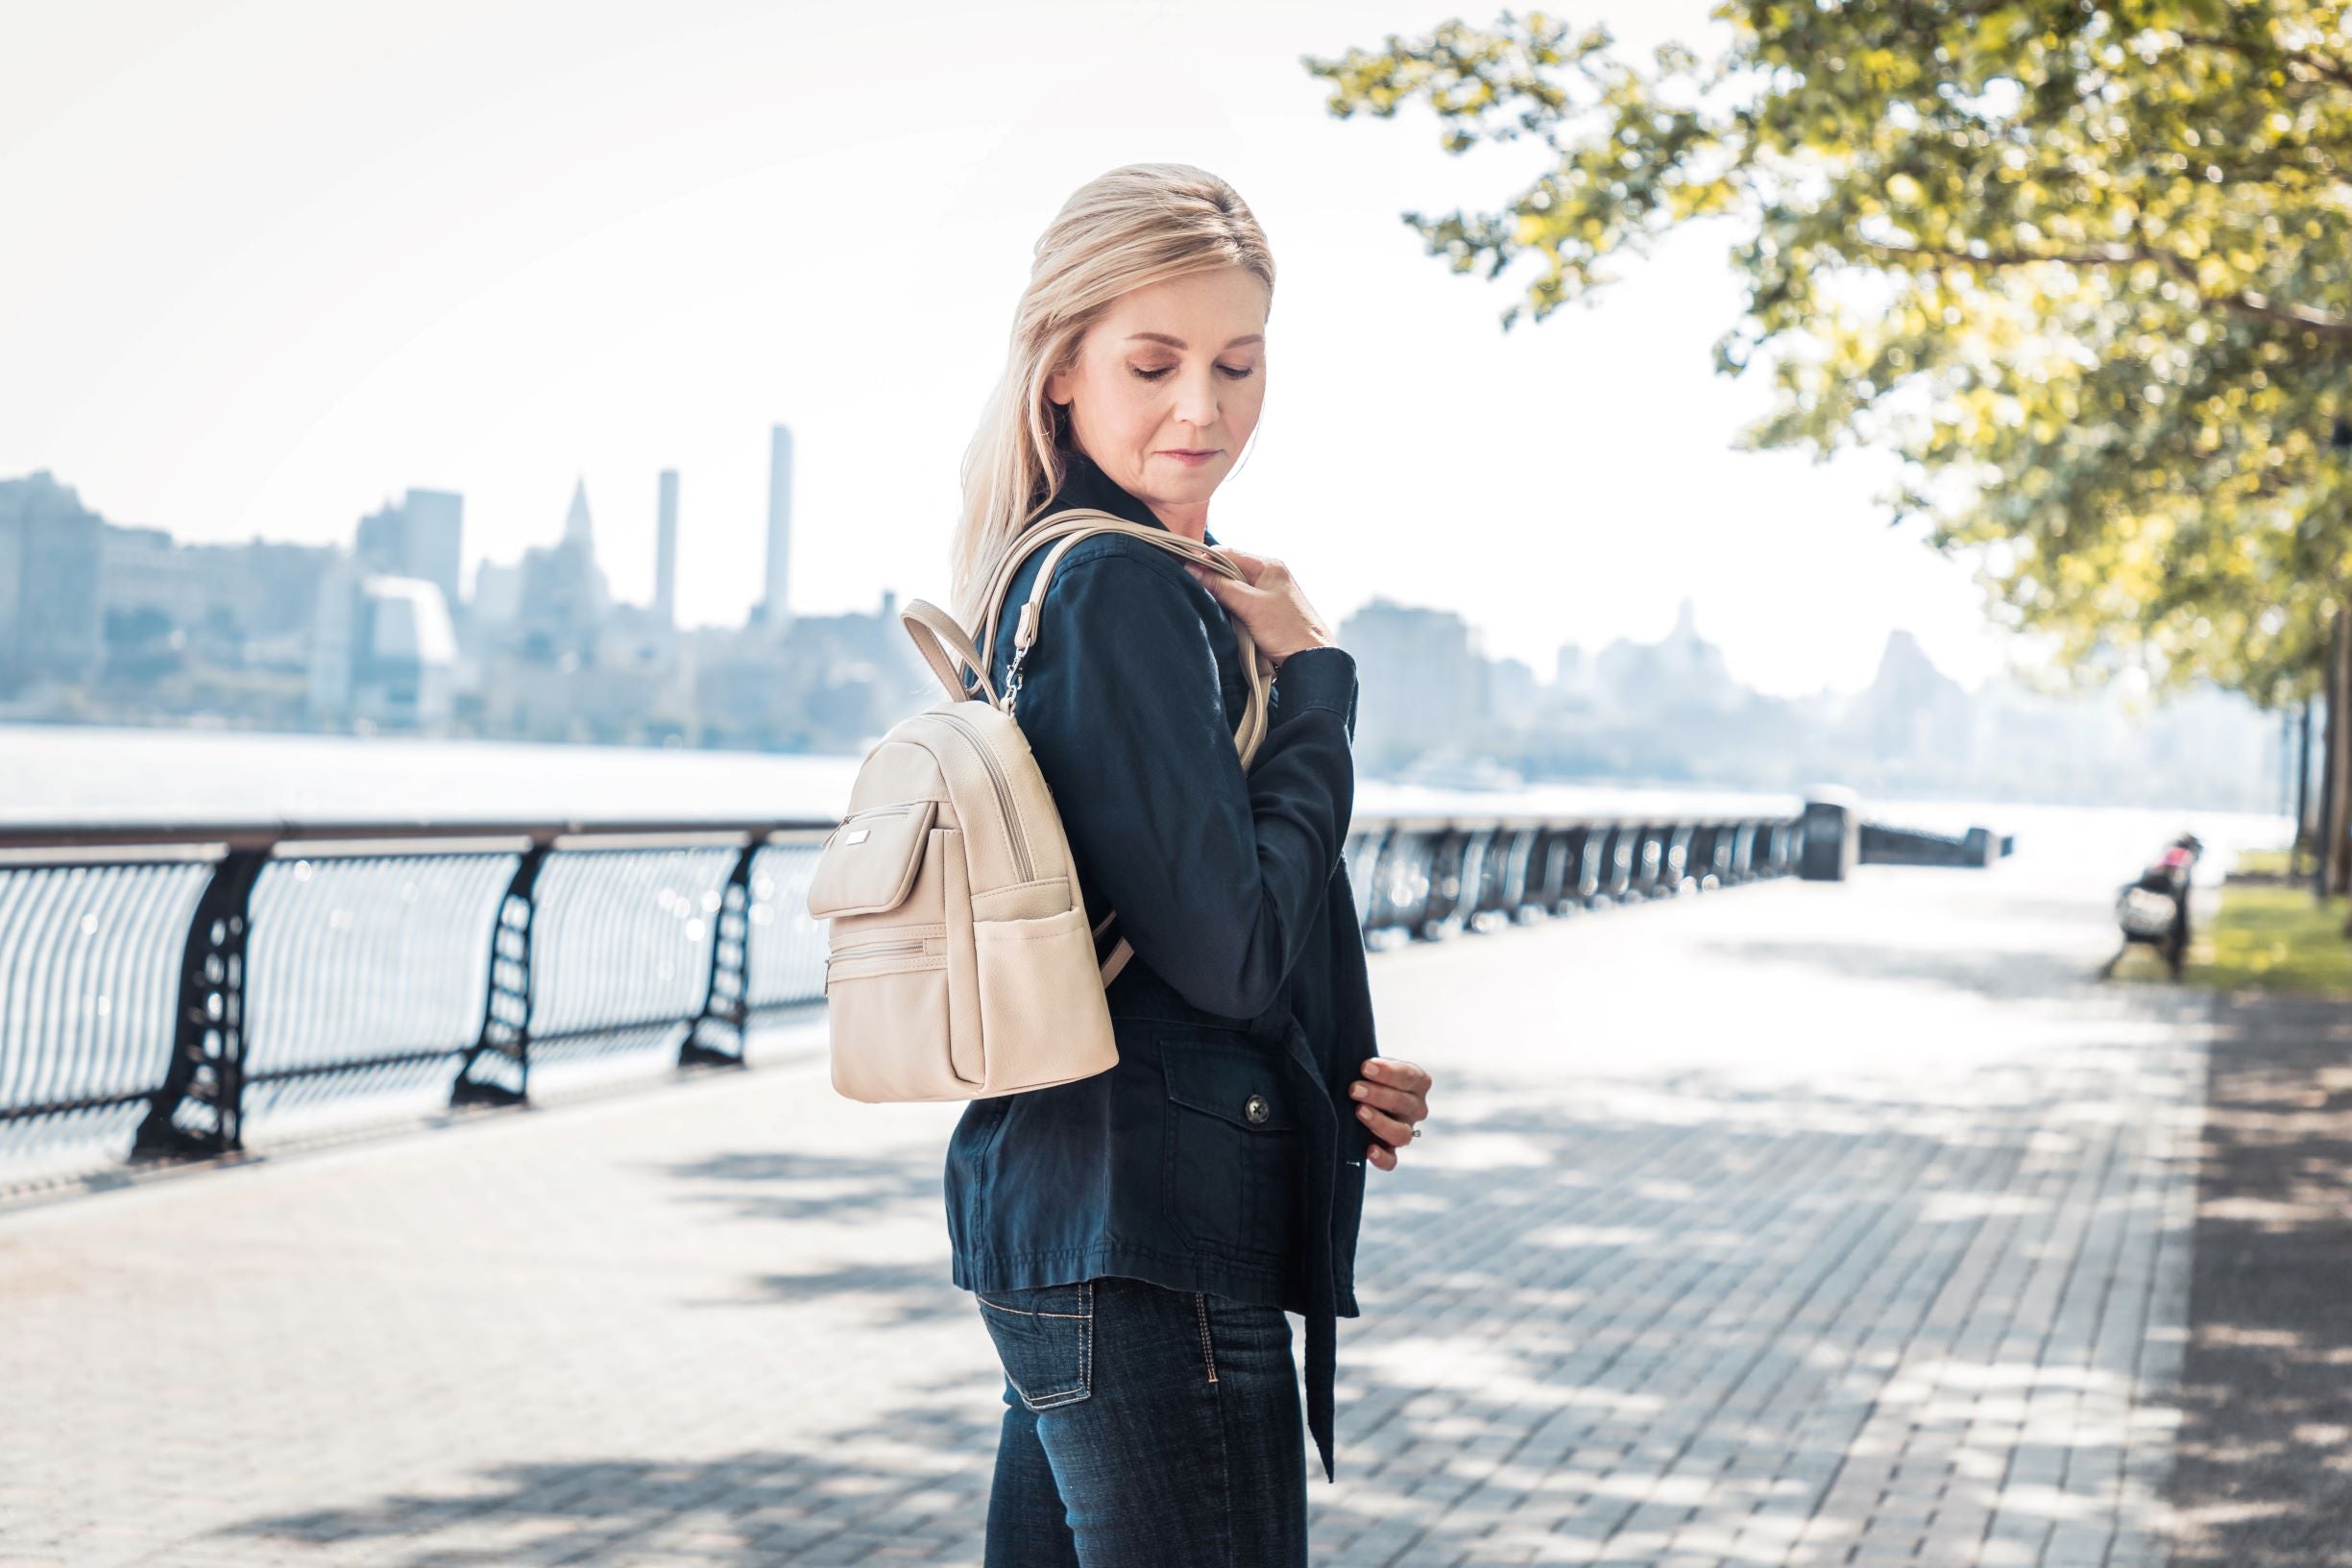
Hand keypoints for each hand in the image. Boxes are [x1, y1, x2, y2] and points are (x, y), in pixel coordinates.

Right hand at [1180, 547, 1335, 668]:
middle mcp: (1267, 575)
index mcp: (1268, 566)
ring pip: (1231, 587)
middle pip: (1228, 570)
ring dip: (1219, 596)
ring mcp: (1266, 593)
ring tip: (1207, 605)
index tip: (1186, 573)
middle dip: (1211, 580)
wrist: (1312, 660)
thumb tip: (1193, 570)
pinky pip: (1238, 603)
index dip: (1205, 561)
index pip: (1227, 553)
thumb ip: (1222, 587)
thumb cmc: (1288, 631)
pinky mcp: (1263, 611)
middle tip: (1194, 592)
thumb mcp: (1251, 606)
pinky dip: (1228, 608)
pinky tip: (1222, 616)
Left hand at [1347, 1057, 1430, 1170]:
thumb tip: (1357, 1048)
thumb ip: (1368, 1058)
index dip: (1389, 1073)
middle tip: (1354, 1089)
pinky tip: (1369, 1149)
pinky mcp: (1389, 1151)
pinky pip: (1392, 1161)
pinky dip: (1382, 1158)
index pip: (1411, 1077)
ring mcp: (1404, 1131)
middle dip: (1378, 1095)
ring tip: (1359, 1111)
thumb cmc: (1364, 1073)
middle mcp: (1416, 1108)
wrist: (1355, 1094)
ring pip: (1402, 1134)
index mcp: (1417, 1082)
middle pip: (1405, 1104)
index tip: (1365, 1066)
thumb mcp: (1370, 1062)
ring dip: (1380, 1123)